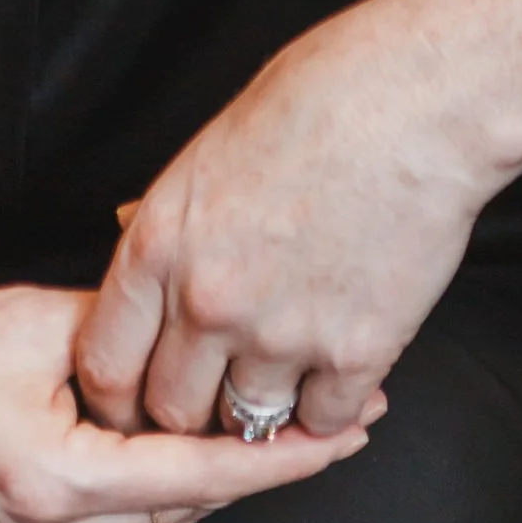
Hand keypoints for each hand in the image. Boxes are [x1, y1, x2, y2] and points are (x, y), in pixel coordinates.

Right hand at [0, 247, 368, 522]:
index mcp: (57, 480)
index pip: (198, 476)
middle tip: (337, 411)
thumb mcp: (32, 320)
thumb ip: (123, 335)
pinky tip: (180, 424)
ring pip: (151, 508)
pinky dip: (154, 471)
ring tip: (268, 407)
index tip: (345, 436)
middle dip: (259, 458)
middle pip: (184, 503)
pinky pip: (112, 509)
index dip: (280, 459)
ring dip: (206, 464)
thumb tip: (192, 329)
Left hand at [75, 0, 521, 442]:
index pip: (104, 364)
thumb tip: (136, 235)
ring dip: (261, 408)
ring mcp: (281, 334)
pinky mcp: (355, 353)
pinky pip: (321, 422)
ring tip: (285, 371)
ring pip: (245, 427)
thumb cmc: (323, 95)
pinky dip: (329, 405)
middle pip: (169, 413)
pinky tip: (340, 364)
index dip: (119, 393)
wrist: (418, 98)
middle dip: (190, 409)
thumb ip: (173, 214)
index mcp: (161, 242)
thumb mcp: (212, 147)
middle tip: (218, 392)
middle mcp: (209, 299)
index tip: (142, 392)